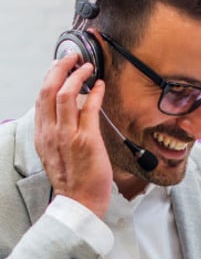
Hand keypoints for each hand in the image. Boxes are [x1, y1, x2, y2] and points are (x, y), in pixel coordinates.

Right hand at [35, 55, 112, 217]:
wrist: (79, 201)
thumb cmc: (73, 180)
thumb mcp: (56, 153)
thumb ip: (59, 132)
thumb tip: (70, 112)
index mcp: (42, 134)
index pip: (41, 97)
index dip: (50, 77)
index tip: (59, 66)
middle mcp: (51, 132)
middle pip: (49, 89)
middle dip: (60, 68)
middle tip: (72, 57)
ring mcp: (68, 135)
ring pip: (65, 94)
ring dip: (78, 76)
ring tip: (88, 67)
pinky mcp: (87, 140)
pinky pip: (89, 109)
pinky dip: (95, 93)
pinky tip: (100, 87)